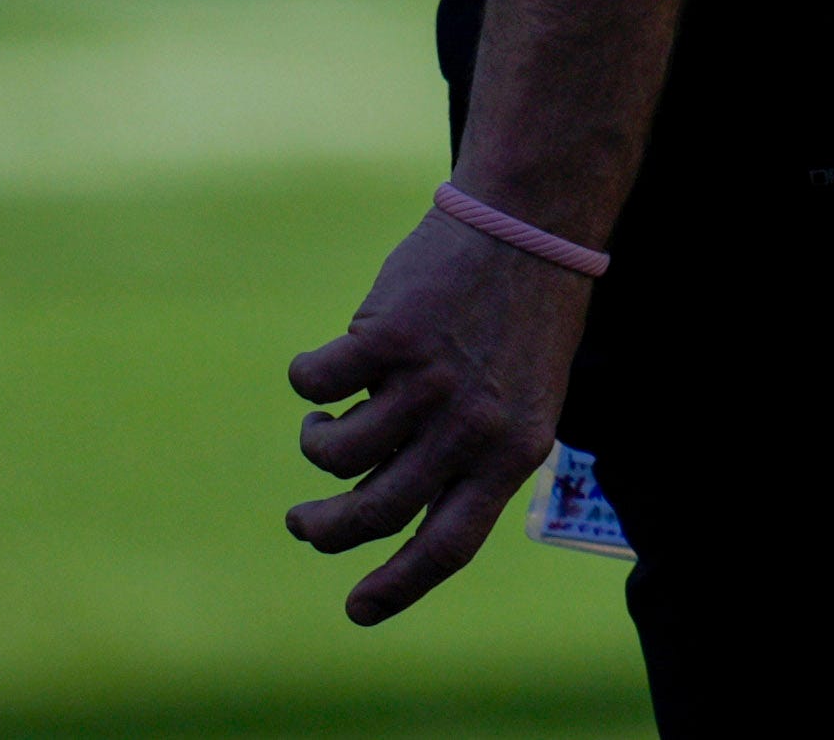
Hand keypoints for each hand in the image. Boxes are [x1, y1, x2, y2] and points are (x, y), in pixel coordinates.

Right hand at [285, 202, 593, 624]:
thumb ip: (473, 456)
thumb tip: (388, 502)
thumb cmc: (523, 317)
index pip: (449, 545)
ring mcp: (430, 382)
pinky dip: (309, 381)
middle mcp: (472, 426)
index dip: (397, 586)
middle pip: (376, 511)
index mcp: (514, 453)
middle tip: (303, 523)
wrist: (530, 223)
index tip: (356, 610)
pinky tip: (324, 367)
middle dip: (325, 530)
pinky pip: (317, 384)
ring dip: (317, 446)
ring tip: (323, 426)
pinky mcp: (389, 337)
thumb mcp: (524, 400)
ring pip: (337, 453)